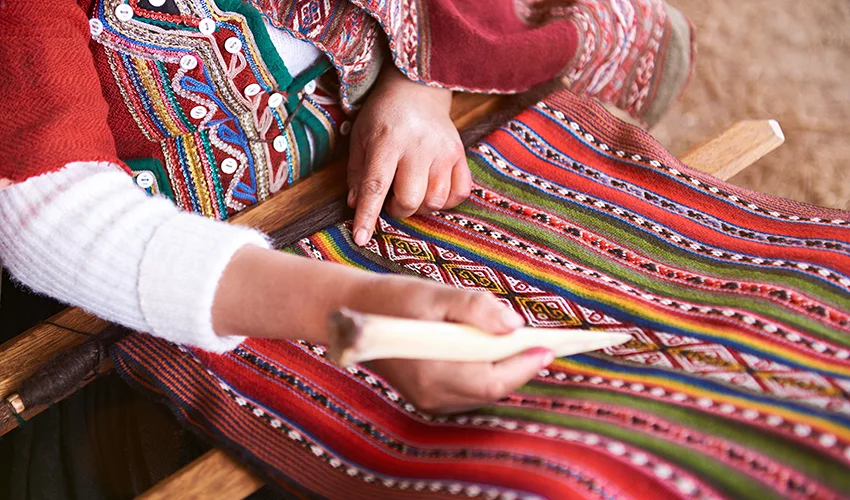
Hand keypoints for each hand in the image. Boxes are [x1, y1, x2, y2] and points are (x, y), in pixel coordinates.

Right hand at [213, 247, 551, 413]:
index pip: (493, 380)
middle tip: (544, 343)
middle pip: (492, 388)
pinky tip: (495, 349)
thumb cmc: (392, 298)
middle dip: (519, 366)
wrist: (351, 312)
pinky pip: (467, 388)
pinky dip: (485, 371)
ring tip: (527, 344)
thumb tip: (513, 325)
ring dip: (504, 368)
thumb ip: (473, 307)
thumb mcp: (433, 294)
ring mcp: (428, 398)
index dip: (524, 365)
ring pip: (481, 390)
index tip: (549, 347)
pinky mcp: (427, 394)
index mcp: (434, 370)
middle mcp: (432, 393)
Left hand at [347, 66, 469, 246]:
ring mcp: (442, 151)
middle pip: (411, 199)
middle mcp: (417, 147)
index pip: (375, 186)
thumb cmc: (383, 116)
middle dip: (398, 209)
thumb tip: (356, 206)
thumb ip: (357, 173)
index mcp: (386, 142)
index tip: (360, 238)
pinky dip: (446, 201)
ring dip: (421, 206)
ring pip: (436, 200)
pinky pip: (460, 192)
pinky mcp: (460, 154)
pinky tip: (433, 190)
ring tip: (412, 192)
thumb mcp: (360, 138)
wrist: (417, 88)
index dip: (367, 216)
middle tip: (392, 199)